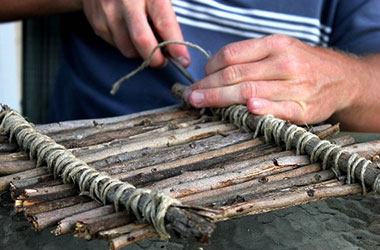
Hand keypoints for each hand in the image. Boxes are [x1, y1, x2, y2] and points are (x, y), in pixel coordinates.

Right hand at [81, 0, 189, 66]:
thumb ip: (166, 17)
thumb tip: (176, 49)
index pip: (165, 23)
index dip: (176, 46)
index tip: (184, 61)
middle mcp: (127, 2)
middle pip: (143, 41)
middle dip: (155, 59)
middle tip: (162, 61)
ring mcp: (109, 12)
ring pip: (128, 49)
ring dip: (140, 52)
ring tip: (144, 40)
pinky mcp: (97, 22)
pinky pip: (115, 45)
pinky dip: (125, 45)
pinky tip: (127, 31)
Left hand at [187, 34, 363, 124]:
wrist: (342, 78)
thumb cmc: (302, 64)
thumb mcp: (280, 49)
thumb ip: (251, 58)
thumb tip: (215, 71)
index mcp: (274, 44)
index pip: (231, 55)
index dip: (209, 69)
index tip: (199, 80)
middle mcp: (283, 62)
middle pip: (235, 75)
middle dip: (207, 87)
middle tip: (190, 96)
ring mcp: (294, 85)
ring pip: (249, 91)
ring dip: (219, 99)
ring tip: (200, 104)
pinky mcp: (304, 108)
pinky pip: (279, 109)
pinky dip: (263, 109)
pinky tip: (248, 110)